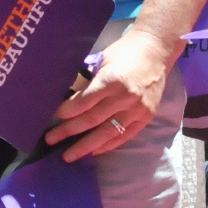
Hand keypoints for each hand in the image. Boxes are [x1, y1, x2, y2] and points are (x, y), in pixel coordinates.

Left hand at [44, 28, 175, 159]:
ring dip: (86, 146)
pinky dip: (108, 145)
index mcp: (111, 80)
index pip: (84, 102)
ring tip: (69, 156)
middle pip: (92, 119)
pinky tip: (93, 151)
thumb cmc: (124, 52)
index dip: (66, 111)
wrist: (156, 51)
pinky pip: (124, 136)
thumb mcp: (102, 60)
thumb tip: (67, 99)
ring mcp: (136, 109)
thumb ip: (88, 81)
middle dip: (69, 131)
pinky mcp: (146, 117)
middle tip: (51, 140)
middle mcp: (124, 97)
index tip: (53, 117)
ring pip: (107, 133)